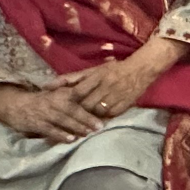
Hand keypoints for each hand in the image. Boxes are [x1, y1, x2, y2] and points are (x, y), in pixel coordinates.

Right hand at [0, 83, 103, 144]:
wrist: (15, 105)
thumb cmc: (43, 100)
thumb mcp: (57, 93)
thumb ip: (74, 95)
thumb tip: (97, 99)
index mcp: (61, 93)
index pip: (79, 92)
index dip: (91, 97)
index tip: (105, 103)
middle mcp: (54, 102)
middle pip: (73, 109)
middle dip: (88, 117)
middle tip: (101, 125)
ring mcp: (45, 113)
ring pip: (63, 120)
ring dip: (76, 127)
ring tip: (89, 133)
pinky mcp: (37, 124)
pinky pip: (50, 130)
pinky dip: (60, 135)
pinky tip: (71, 140)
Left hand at [58, 40, 181, 119]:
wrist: (140, 70)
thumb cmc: (114, 69)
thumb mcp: (92, 70)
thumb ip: (71, 78)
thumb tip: (48, 85)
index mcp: (97, 76)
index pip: (78, 92)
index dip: (69, 102)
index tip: (62, 107)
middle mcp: (106, 86)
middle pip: (86, 105)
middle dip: (78, 112)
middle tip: (70, 118)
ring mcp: (116, 97)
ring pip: (97, 112)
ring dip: (89, 117)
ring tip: (82, 120)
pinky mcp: (124, 105)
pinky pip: (109, 115)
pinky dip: (102, 118)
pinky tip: (97, 120)